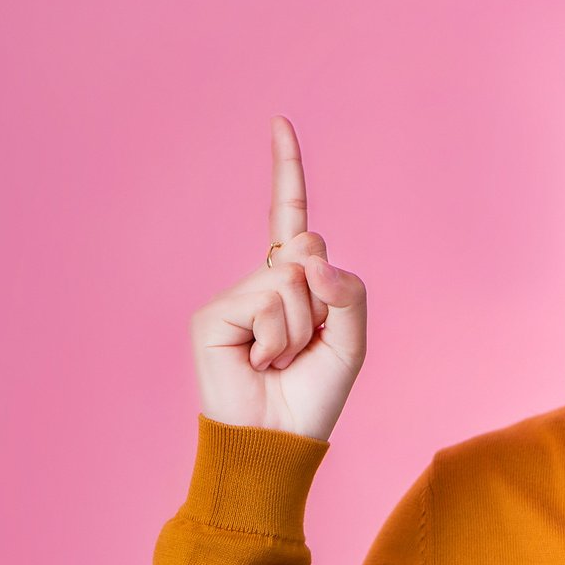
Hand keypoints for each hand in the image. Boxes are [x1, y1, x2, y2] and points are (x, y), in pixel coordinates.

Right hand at [191, 114, 367, 440]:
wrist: (276, 442)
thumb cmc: (311, 397)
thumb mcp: (350, 343)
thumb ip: (347, 292)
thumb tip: (309, 255)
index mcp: (292, 283)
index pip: (290, 218)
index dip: (287, 170)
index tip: (279, 122)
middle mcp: (260, 281)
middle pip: (309, 249)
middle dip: (323, 300)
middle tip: (303, 346)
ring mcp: (234, 296)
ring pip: (292, 279)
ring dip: (301, 329)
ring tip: (281, 361)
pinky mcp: (214, 314)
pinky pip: (267, 301)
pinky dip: (277, 338)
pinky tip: (260, 363)